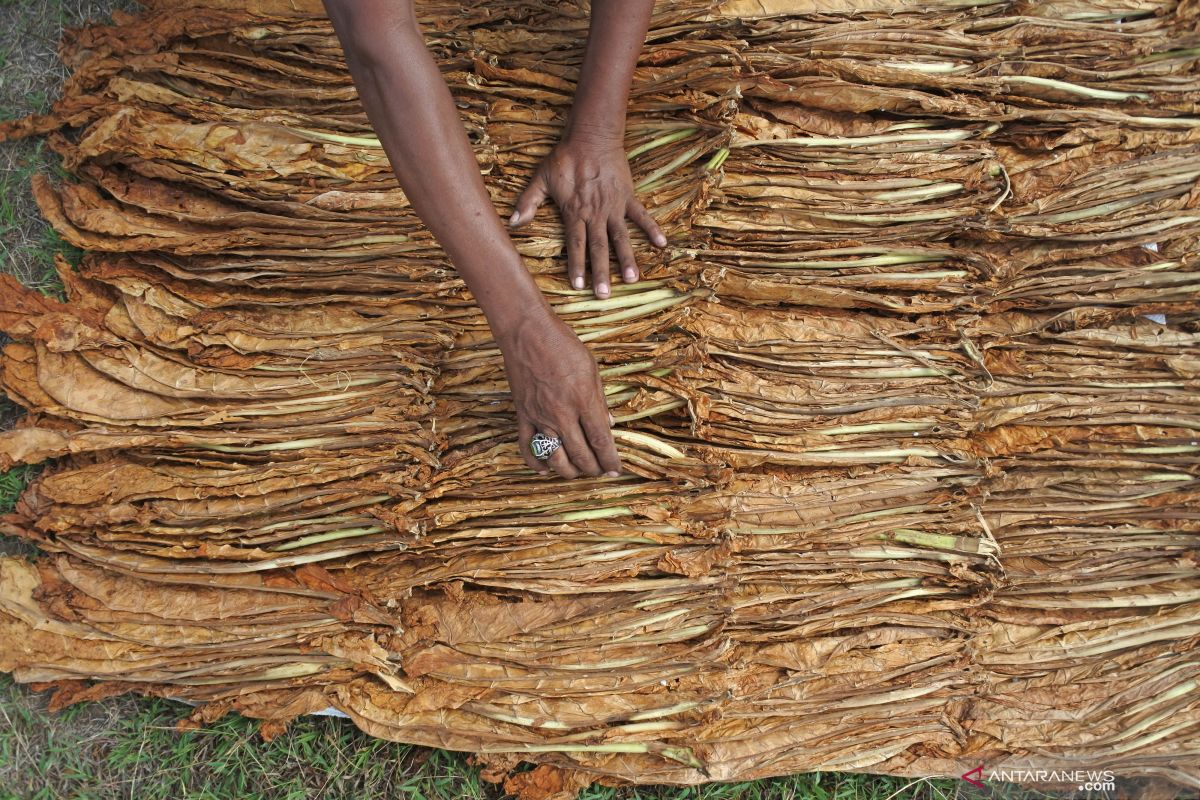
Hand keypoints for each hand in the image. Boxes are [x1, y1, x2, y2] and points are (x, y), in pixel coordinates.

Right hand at [497, 308, 620, 478]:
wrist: (527, 332)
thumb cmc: (563, 346)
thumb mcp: (592, 369)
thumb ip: (600, 401)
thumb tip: (609, 425)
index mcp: (584, 401)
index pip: (601, 441)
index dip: (610, 460)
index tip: (616, 470)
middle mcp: (562, 414)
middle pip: (581, 455)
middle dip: (593, 468)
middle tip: (600, 470)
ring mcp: (540, 417)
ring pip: (555, 458)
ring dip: (569, 471)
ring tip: (577, 471)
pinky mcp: (523, 415)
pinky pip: (527, 447)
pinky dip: (535, 462)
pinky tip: (545, 469)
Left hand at [509, 135, 666, 298]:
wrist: (591, 137)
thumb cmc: (565, 158)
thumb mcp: (541, 178)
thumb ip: (528, 202)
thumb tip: (513, 223)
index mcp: (575, 212)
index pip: (575, 244)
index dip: (577, 265)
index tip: (578, 286)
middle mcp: (595, 213)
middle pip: (599, 248)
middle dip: (601, 273)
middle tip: (604, 294)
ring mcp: (613, 206)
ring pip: (621, 237)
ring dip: (626, 259)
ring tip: (632, 279)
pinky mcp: (627, 197)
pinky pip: (641, 215)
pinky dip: (652, 229)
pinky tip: (661, 244)